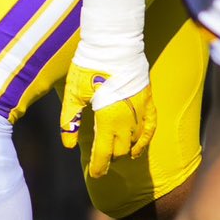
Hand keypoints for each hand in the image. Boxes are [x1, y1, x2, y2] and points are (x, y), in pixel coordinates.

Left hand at [60, 54, 155, 178]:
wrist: (114, 45)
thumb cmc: (89, 67)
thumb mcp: (73, 94)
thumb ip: (70, 121)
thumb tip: (68, 145)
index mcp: (107, 120)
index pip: (104, 153)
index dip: (99, 167)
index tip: (95, 175)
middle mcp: (127, 120)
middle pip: (120, 150)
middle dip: (110, 158)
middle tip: (101, 162)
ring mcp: (140, 111)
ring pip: (135, 141)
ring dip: (125, 150)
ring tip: (116, 155)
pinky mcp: (148, 101)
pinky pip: (150, 128)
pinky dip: (145, 140)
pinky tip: (138, 147)